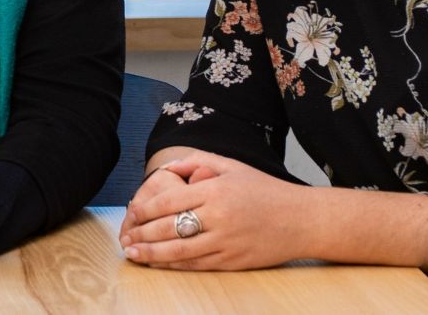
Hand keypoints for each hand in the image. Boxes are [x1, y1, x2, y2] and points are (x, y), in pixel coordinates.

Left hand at [121, 151, 307, 270]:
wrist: (302, 220)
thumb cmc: (265, 190)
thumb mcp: (232, 166)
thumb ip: (197, 162)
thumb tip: (166, 168)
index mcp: (215, 190)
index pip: (169, 200)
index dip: (145, 209)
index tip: (131, 212)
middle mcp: (219, 216)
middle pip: (169, 227)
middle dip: (142, 233)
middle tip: (125, 235)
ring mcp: (226, 242)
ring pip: (179, 251)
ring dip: (151, 253)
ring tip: (132, 253)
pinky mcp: (233, 261)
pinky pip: (197, 265)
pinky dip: (174, 265)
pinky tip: (159, 263)